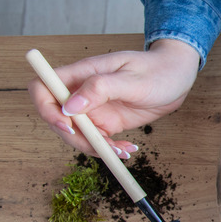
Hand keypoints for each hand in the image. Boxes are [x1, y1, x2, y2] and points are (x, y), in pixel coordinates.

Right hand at [28, 39, 199, 158]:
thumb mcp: (131, 79)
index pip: (43, 89)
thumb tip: (70, 106)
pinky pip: (98, 141)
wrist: (178, 76)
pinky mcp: (108, 122)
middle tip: (104, 148)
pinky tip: (128, 149)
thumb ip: (100, 89)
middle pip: (58, 119)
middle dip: (76, 139)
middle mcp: (82, 92)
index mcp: (81, 74)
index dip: (46, 109)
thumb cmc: (157, 69)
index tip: (68, 126)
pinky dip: (109, 150)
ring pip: (78, 135)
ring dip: (95, 148)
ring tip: (122, 151)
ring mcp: (94, 109)